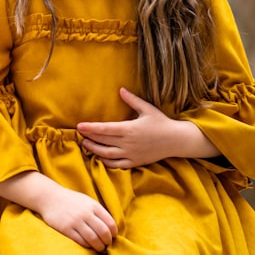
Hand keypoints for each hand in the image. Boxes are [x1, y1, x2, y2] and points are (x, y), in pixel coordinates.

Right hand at [36, 186, 117, 250]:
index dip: (113, 232)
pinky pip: (81, 241)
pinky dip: (87, 245)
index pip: (110, 222)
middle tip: (106, 244)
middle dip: (107, 241)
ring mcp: (75, 221)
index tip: (112, 236)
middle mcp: (86, 213)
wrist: (50, 197)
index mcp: (93, 205)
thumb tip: (110, 227)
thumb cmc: (71, 200)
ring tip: (99, 247)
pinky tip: (88, 245)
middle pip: (103, 232)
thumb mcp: (87, 201)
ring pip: (93, 239)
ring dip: (99, 246)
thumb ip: (98, 212)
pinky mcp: (66, 228)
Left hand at [76, 87, 219, 168]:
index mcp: (129, 129)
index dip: (91, 128)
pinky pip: (116, 165)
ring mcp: (131, 154)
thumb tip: (120, 89)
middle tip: (79, 134)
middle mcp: (128, 143)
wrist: (175, 140)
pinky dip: (106, 162)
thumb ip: (132, 100)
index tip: (79, 126)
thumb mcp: (147, 108)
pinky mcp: (135, 162)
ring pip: (107, 155)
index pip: (105, 129)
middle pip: (103, 142)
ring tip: (85, 144)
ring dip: (94, 150)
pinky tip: (99, 157)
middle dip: (89, 137)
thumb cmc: (161, 122)